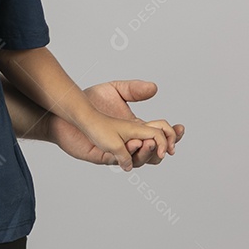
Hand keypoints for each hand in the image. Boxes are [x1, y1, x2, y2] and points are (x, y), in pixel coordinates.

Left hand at [46, 80, 184, 166]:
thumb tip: (155, 88)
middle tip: (169, 141)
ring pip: (141, 160)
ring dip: (149, 152)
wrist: (67, 111)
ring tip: (151, 141)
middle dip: (165, 147)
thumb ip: (134, 89)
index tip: (180, 128)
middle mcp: (129, 143)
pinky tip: (134, 142)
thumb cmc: (90, 101)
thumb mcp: (115, 91)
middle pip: (155, 153)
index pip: (161, 137)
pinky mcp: (103, 156)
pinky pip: (121, 161)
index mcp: (137, 129)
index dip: (173, 136)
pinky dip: (130, 154)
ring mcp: (117, 152)